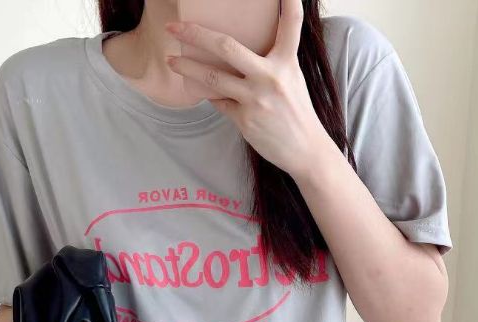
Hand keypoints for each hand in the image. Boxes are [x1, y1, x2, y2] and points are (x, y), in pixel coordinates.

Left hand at [164, 0, 333, 179]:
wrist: (305, 149)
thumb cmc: (296, 112)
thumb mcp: (291, 79)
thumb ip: (271, 61)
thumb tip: (238, 50)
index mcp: (287, 63)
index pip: (290, 26)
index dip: (289, 3)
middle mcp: (271, 77)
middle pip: (227, 47)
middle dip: (196, 35)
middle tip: (175, 27)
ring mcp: (256, 99)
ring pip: (212, 79)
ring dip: (188, 68)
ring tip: (172, 61)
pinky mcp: (245, 119)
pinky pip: (219, 102)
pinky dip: (210, 96)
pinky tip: (201, 90)